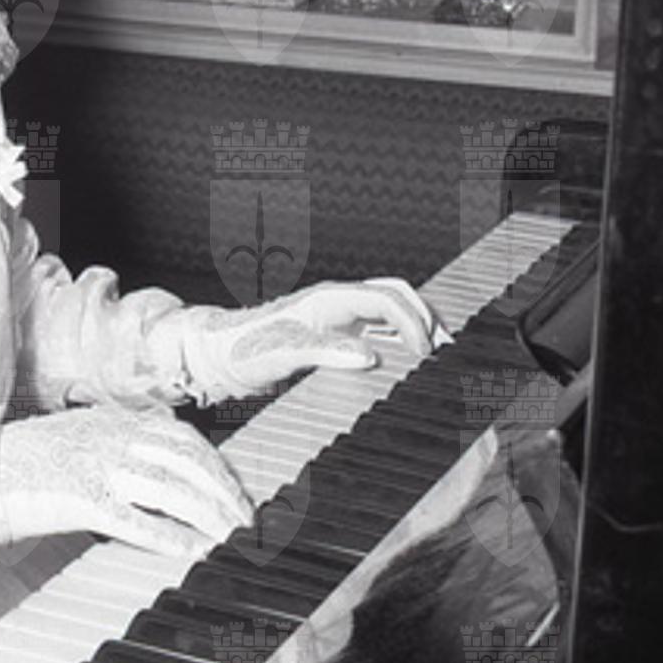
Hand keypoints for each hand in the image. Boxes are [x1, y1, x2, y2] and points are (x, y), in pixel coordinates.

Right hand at [0, 405, 255, 557]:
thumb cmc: (23, 464)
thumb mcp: (78, 441)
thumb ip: (119, 448)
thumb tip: (163, 474)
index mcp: (113, 420)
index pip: (185, 438)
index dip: (219, 467)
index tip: (238, 493)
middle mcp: (111, 436)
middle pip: (189, 461)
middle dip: (226, 493)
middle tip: (248, 523)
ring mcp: (98, 465)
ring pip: (173, 488)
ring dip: (211, 517)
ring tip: (233, 541)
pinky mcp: (82, 498)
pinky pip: (140, 520)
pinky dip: (175, 538)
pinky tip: (197, 553)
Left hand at [177, 276, 442, 399]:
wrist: (216, 357)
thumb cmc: (242, 352)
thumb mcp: (280, 355)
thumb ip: (323, 353)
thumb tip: (369, 357)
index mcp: (327, 299)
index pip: (385, 299)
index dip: (412, 322)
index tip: (425, 354)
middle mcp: (336, 303)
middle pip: (396, 295)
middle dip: (426, 316)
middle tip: (446, 350)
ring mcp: (336, 318)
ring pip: (389, 312)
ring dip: (416, 328)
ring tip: (438, 357)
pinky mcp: (333, 335)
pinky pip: (376, 331)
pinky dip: (399, 343)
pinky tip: (408, 366)